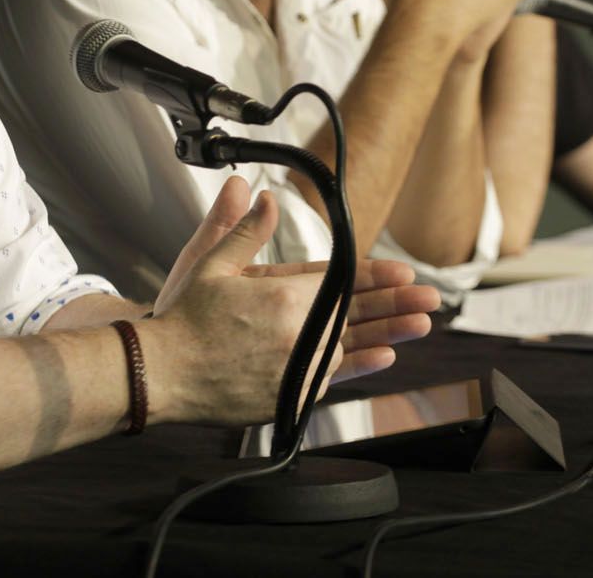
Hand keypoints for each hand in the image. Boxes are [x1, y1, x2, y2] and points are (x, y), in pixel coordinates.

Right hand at [148, 176, 436, 424]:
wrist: (162, 375)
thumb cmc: (184, 322)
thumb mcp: (212, 264)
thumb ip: (243, 230)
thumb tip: (260, 196)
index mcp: (282, 297)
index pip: (339, 281)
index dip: (375, 276)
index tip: (403, 273)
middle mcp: (296, 334)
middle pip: (355, 314)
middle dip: (396, 304)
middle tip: (431, 298)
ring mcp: (295, 368)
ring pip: (351, 347)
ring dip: (388, 334)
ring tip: (420, 325)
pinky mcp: (288, 396)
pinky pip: (331, 378)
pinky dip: (359, 367)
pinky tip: (382, 358)